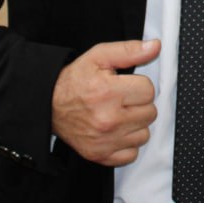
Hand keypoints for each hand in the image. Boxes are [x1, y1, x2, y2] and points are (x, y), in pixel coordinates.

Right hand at [51, 39, 160, 165]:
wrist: (48, 105)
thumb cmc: (75, 80)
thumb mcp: (99, 57)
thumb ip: (130, 50)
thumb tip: (155, 46)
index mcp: (108, 92)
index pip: (149, 90)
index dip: (138, 85)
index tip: (125, 85)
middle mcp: (108, 120)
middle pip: (150, 113)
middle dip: (138, 104)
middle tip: (121, 99)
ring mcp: (105, 141)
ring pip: (144, 134)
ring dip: (135, 124)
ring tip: (119, 114)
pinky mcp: (101, 155)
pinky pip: (132, 154)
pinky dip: (127, 144)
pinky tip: (116, 131)